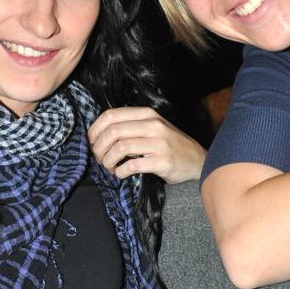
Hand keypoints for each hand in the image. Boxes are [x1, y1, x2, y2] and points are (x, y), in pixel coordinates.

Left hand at [88, 107, 206, 183]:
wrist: (197, 160)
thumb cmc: (169, 144)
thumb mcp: (152, 127)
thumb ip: (130, 126)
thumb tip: (99, 134)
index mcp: (147, 114)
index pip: (111, 115)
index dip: (95, 129)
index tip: (92, 142)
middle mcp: (153, 125)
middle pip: (113, 131)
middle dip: (99, 147)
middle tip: (99, 158)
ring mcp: (159, 143)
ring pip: (120, 148)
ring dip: (108, 161)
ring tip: (109, 167)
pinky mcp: (162, 162)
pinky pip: (132, 166)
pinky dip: (120, 171)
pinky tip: (121, 174)